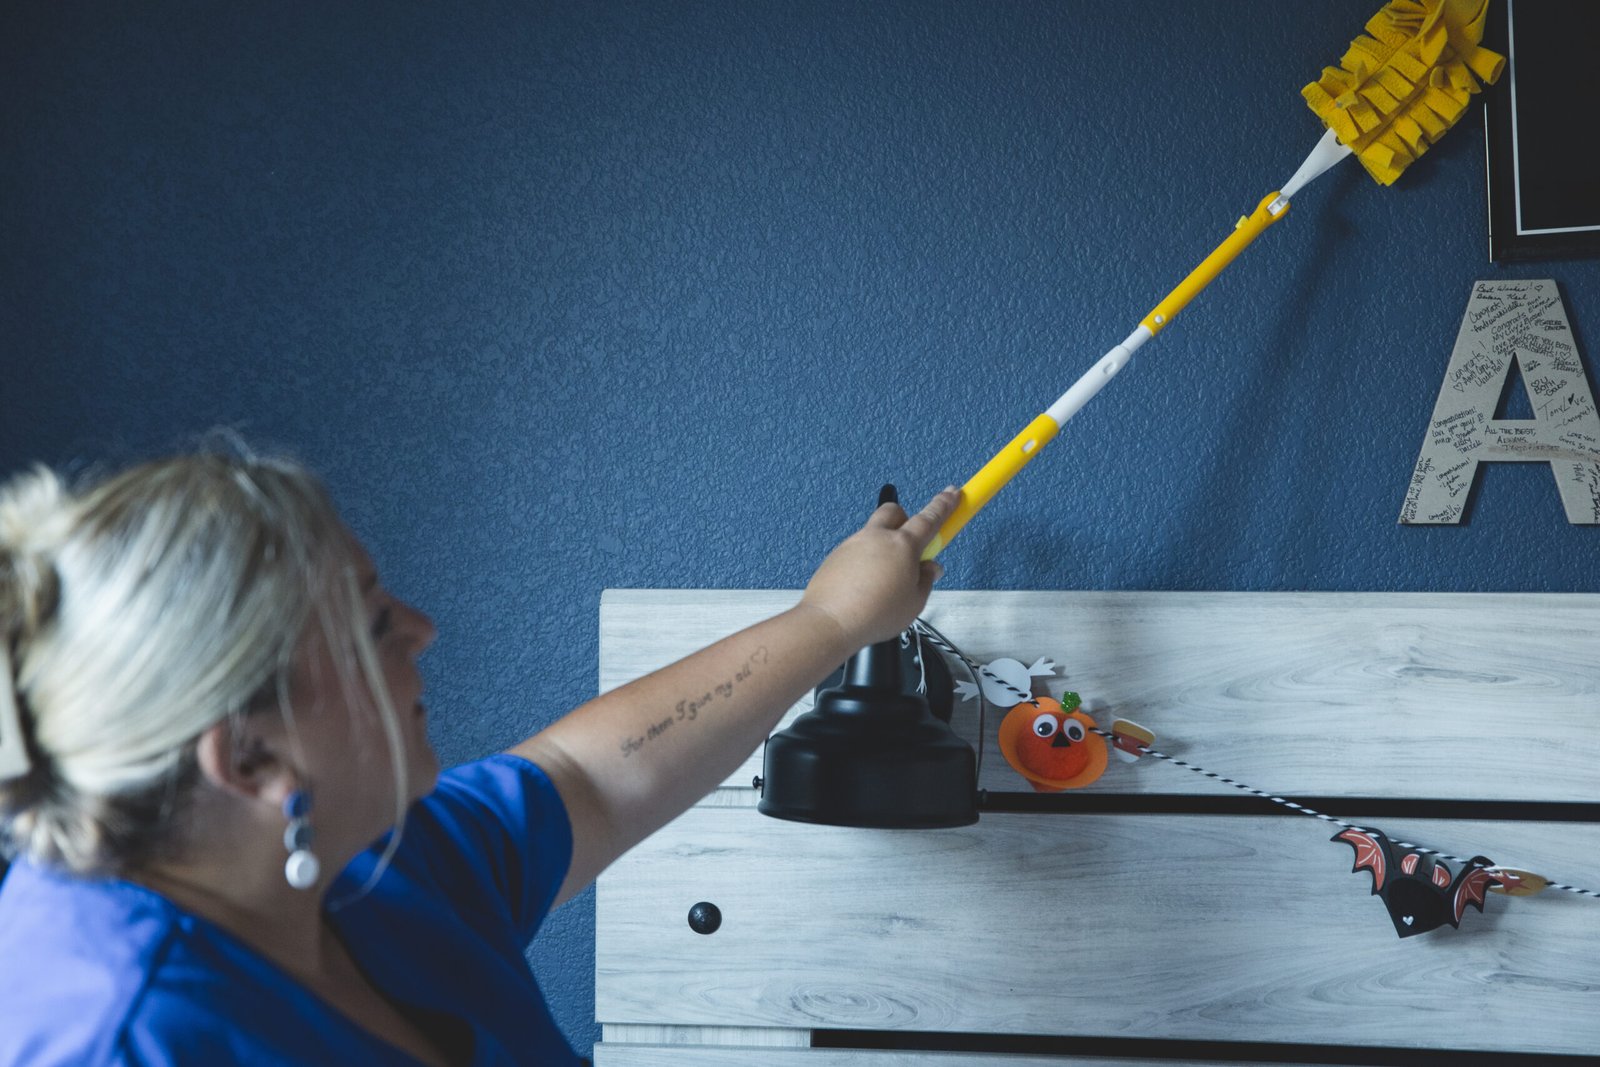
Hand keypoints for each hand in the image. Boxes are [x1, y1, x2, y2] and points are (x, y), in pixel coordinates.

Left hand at [799, 486, 960, 647]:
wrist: (831, 622)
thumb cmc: (875, 614)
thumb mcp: (915, 602)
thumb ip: (926, 580)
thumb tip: (930, 567)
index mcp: (903, 546)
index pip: (929, 518)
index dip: (944, 505)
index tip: (953, 493)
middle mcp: (876, 537)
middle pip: (895, 512)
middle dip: (905, 520)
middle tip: (910, 546)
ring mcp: (853, 543)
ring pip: (873, 533)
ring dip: (883, 546)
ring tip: (884, 580)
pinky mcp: (836, 555)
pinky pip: (856, 550)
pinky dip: (864, 562)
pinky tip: (864, 587)